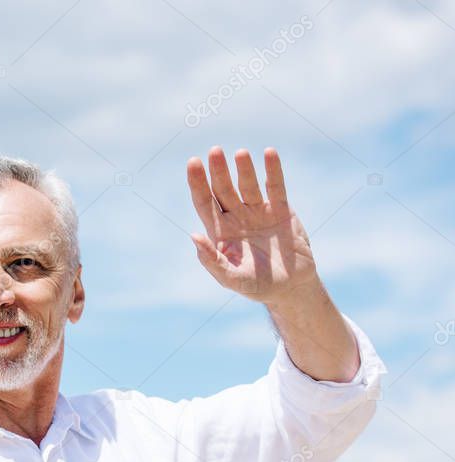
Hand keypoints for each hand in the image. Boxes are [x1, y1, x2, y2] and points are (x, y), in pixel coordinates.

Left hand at [186, 146, 319, 303]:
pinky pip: (275, 187)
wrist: (291, 288)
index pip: (204, 202)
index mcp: (220, 232)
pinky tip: (269, 153)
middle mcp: (236, 217)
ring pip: (248, 185)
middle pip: (223, 189)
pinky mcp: (281, 210)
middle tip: (214, 151)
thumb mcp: (231, 278)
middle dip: (218, 171)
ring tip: (240, 153)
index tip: (193, 163)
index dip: (197, 184)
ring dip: (243, 169)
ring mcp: (258, 212)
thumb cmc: (256, 286)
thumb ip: (212, 260)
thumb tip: (193, 236)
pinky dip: (273, 170)